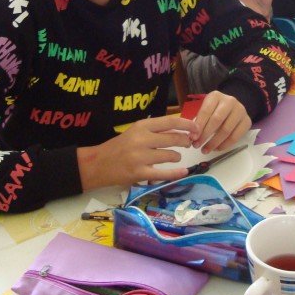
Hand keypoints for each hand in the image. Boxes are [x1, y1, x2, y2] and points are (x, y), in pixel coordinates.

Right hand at [77, 115, 198, 188]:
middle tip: (188, 144)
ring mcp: (140, 157)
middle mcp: (142, 139)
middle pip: (174, 138)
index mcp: (141, 126)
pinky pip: (164, 173)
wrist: (98, 164)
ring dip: (177, 157)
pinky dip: (176, 173)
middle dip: (185, 141)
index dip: (187, 125)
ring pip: (170, 155)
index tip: (197, 128)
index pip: (170, 122)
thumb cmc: (119, 147)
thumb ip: (155, 130)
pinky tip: (183, 172)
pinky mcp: (139, 173)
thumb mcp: (135, 132)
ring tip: (175, 157)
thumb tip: (182, 130)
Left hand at [192, 91, 250, 152]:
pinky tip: (217, 148)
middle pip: (217, 120)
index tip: (192, 138)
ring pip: (226, 130)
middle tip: (197, 146)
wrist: (232, 108)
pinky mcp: (247, 121)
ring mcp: (240, 111)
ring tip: (205, 150)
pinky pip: (236, 137)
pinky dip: (225, 145)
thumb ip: (199, 121)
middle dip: (205, 135)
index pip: (206, 111)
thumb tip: (193, 137)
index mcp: (216, 96)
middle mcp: (230, 101)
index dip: (199, 125)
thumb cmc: (215, 110)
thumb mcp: (205, 110)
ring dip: (214, 143)